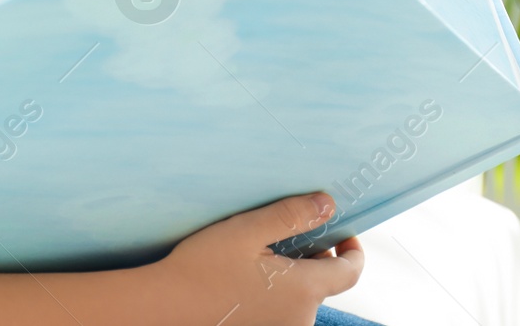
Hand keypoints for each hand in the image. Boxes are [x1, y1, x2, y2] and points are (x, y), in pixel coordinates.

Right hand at [150, 192, 364, 325]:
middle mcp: (300, 318)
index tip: (343, 233)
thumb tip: (329, 204)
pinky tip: (249, 277)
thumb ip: (291, 216)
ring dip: (294, 275)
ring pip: (302, 297)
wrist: (166, 308)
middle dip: (315, 257)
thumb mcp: (246, 231)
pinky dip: (278, 292)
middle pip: (324, 283)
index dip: (353, 250)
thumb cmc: (203, 268)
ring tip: (262, 254)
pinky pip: (284, 311)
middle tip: (289, 234)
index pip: (351, 272)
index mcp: (304, 291)